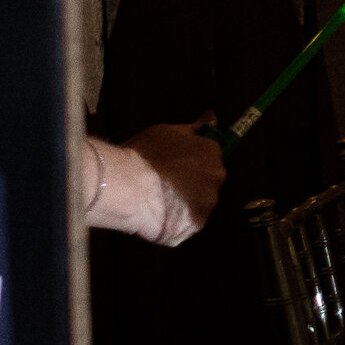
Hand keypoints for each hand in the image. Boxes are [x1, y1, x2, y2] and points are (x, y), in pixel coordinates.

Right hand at [110, 117, 225, 244]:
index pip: (210, 154)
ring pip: (197, 203)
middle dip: (190, 180)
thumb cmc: (146, 156)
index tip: (175, 162)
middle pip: (207, 180)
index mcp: (212, 153)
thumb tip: (212, 117)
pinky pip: (186, 222)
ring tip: (157, 197)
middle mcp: (215, 179)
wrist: (129, 187)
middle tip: (163, 179)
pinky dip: (175, 220)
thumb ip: (195, 128)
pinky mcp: (194, 226)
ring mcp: (206, 205)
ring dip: (183, 201)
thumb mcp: (168, 132)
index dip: (190, 158)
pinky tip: (158, 213)